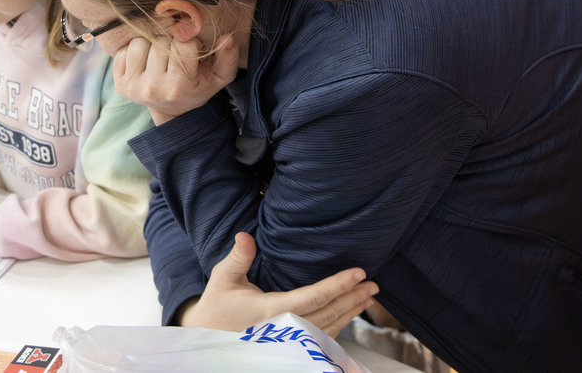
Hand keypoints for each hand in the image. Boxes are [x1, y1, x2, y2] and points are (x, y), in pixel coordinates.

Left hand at [113, 33, 238, 124]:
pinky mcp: (120, 85)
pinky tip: (145, 63)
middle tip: (175, 57)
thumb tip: (226, 38)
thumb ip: (228, 58)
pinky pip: (123, 51)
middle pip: (160, 41)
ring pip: (139, 42)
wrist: (173, 110)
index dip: (190, 43)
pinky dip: (134, 52)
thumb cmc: (197, 87)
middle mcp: (153, 88)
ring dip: (150, 45)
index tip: (191, 53)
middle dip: (170, 43)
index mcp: (178, 87)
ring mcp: (134, 87)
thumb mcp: (219, 77)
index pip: (183, 44)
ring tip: (160, 58)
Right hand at [178, 232, 377, 338]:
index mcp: (271, 311)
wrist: (208, 337)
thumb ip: (238, 257)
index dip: (338, 285)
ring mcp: (289, 342)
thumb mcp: (223, 278)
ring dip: (351, 312)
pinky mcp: (291, 347)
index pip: (313, 297)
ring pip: (328, 328)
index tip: (358, 273)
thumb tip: (245, 235)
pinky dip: (339, 325)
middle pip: (328, 314)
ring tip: (368, 297)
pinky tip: (349, 314)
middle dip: (353, 299)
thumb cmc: (218, 305)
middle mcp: (284, 330)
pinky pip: (321, 337)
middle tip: (374, 285)